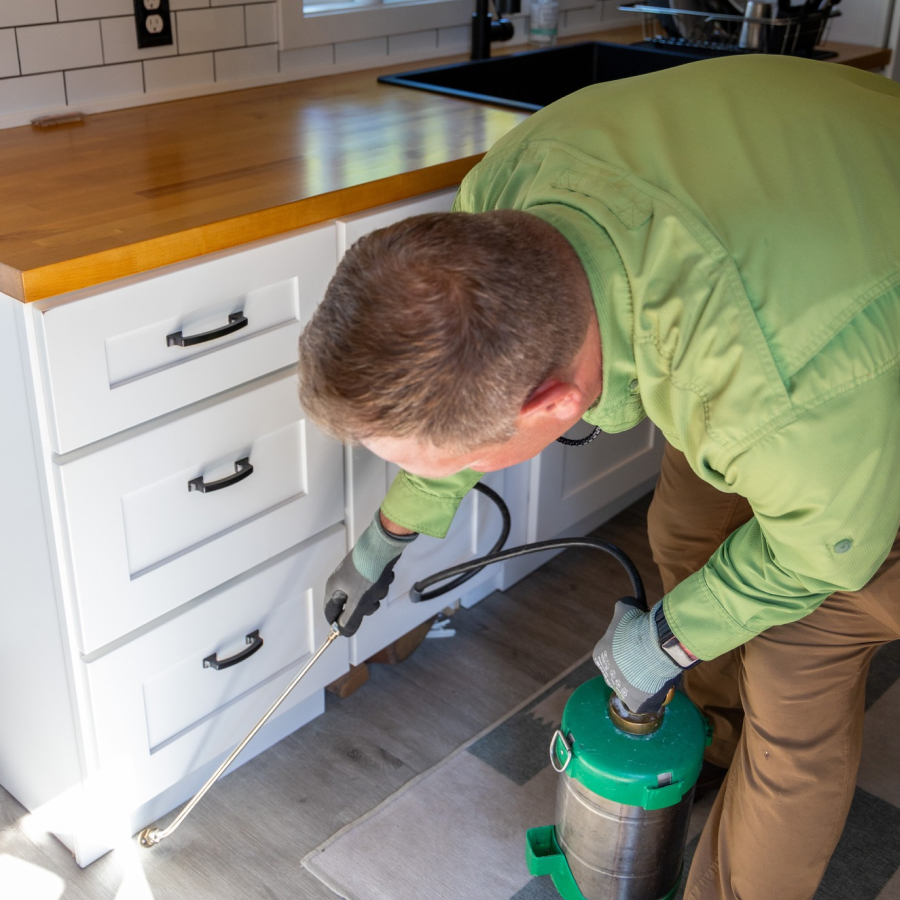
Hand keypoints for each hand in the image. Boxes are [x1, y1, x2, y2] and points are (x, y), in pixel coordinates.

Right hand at [324, 512, 416, 636]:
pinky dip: (380, 583)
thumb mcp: (359, 602)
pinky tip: (384, 576)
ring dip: (375, 594)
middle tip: (371, 601)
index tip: (350, 628)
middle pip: (350, 606)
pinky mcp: (367, 569)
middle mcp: (341, 581)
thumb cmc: (368, 572)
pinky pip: (373, 584)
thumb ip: (350, 620)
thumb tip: (343, 632)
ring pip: (365, 596)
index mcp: (334, 588)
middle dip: (365, 607)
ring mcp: (354, 574)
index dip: (338, 623)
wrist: (383, 545)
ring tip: (380, 584)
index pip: (330, 613)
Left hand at [592, 598, 684, 714]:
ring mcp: (620, 691)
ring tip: (660, 672)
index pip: (613, 655)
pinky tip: (663, 686)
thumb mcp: (626, 608)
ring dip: (646, 682)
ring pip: (634, 689)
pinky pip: (646, 702)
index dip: (629, 651)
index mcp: (599, 654)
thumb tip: (625, 603)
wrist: (653, 645)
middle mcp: (606, 674)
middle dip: (636, 669)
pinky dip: (655, 696)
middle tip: (652, 660)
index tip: (642, 647)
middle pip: (622, 673)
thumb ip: (622, 607)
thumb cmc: (638, 626)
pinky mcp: (636, 704)